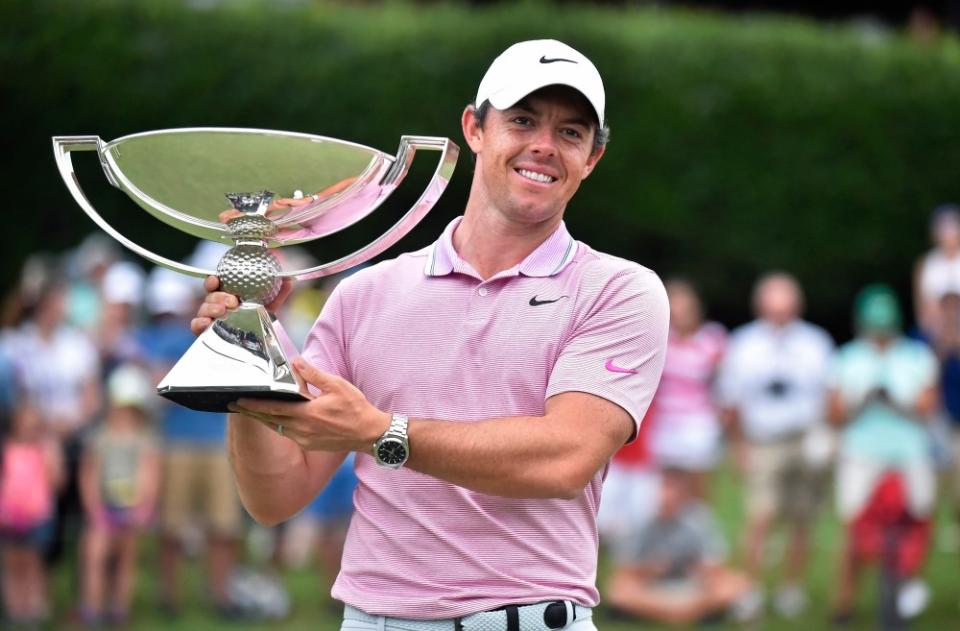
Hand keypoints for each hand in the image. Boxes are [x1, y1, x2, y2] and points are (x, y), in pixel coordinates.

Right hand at [189, 274, 293, 335]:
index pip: (215, 284)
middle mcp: (216, 305)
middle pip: (210, 296)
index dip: (212, 280)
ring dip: (211, 308)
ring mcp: (210, 319)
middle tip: (232, 301)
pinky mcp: (206, 333)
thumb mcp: (269, 306)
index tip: (216, 279)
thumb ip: (278, 293)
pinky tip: (207, 322)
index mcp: (227, 295)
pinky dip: (199, 323)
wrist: (258, 343)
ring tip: (222, 311)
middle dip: (218, 296)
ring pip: (203, 309)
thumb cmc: (258, 320)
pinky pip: (196, 326)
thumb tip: (289, 280)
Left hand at [228, 358, 389, 452]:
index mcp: (307, 414)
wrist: (369, 434)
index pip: (272, 409)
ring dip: (264, 419)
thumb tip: (296, 362)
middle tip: (234, 405)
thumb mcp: (337, 386)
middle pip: (270, 420)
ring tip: (252, 411)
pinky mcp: (310, 444)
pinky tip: (277, 418)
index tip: (237, 400)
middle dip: (251, 412)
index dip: (253, 405)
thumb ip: (314, 374)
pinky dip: (279, 425)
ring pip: (278, 428)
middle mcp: (302, 430)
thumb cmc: (355, 409)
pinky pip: (289, 434)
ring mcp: (305, 440)